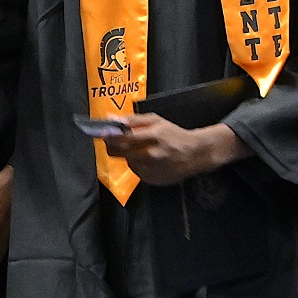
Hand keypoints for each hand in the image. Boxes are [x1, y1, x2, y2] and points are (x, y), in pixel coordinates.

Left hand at [112, 116, 242, 185]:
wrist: (195, 154)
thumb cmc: (175, 135)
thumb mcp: (156, 121)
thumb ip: (132, 120)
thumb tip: (111, 117)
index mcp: (153, 137)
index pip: (123, 138)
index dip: (109, 136)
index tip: (102, 133)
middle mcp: (151, 154)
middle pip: (119, 152)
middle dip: (113, 145)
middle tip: (114, 140)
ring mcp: (151, 169)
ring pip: (126, 162)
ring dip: (128, 155)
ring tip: (141, 149)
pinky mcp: (151, 180)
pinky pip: (135, 171)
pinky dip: (137, 164)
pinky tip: (148, 159)